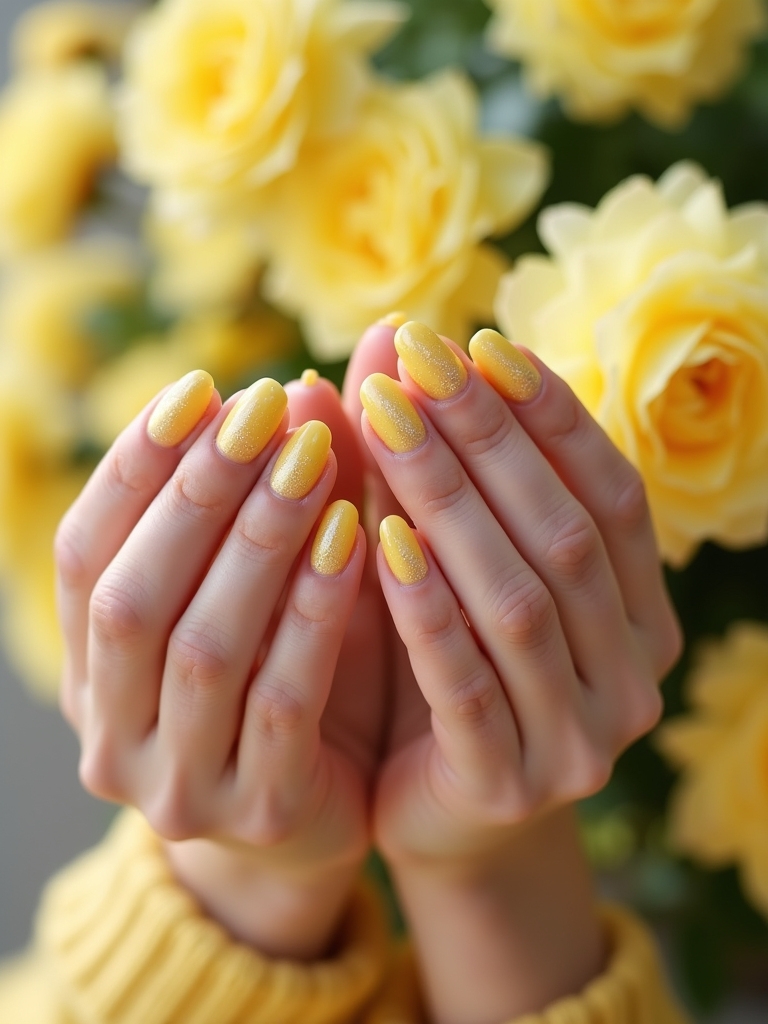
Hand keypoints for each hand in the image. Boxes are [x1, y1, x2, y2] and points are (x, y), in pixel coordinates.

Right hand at [55, 370, 386, 959]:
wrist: (319, 823)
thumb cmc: (287, 686)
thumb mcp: (268, 592)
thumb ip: (274, 501)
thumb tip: (305, 387)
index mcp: (90, 673)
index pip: (82, 556)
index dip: (134, 468)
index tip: (198, 389)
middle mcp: (111, 734)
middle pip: (132, 599)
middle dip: (197, 493)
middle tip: (261, 410)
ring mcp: (178, 787)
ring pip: (204, 648)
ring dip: (257, 541)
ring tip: (310, 457)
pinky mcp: (262, 812)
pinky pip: (283, 701)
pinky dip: (314, 612)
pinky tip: (354, 539)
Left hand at [343, 321, 681, 1022]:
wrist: (436, 815)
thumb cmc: (446, 673)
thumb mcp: (448, 566)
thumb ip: (427, 467)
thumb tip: (382, 337)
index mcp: (642, 618)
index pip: (614, 495)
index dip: (550, 415)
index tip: (479, 342)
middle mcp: (633, 678)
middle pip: (564, 535)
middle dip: (486, 437)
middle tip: (415, 360)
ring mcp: (580, 742)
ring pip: (519, 601)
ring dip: (450, 501)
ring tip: (385, 419)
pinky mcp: (507, 788)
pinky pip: (466, 685)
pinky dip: (426, 606)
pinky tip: (379, 537)